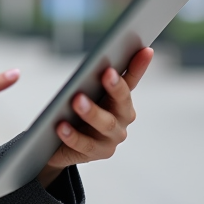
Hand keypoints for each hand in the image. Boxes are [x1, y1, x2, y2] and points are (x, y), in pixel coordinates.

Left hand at [37, 47, 152, 187]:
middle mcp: (123, 117)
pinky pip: (85, 144)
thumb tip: (98, 60)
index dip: (139, 65)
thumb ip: (91, 78)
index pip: (132, 78)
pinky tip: (60, 126)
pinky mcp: (98, 153)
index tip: (145, 49)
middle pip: (122, 102)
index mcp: (122, 98)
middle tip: (106, 73)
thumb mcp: (84, 92)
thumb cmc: (75, 111)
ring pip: (105, 124)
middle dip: (116, 87)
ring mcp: (112, 137)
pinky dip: (73, 135)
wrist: (59, 143)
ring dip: (92, 111)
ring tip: (76, 99)